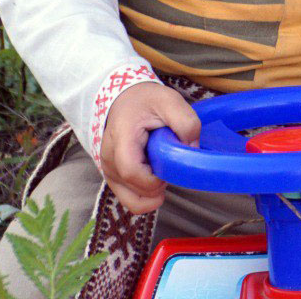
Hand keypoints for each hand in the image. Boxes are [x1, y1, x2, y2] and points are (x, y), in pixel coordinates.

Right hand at [100, 81, 200, 212]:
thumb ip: (186, 122)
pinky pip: (129, 200)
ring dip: (153, 191)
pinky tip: (155, 177)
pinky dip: (146, 196)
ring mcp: (108, 170)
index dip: (154, 178)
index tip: (169, 165)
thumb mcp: (171, 101)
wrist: (126, 100)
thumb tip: (192, 151)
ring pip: (132, 199)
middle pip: (134, 188)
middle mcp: (108, 157)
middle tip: (168, 161)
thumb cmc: (147, 100)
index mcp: (121, 137)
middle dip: (159, 183)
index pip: (131, 171)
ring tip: (160, 166)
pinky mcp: (112, 178)